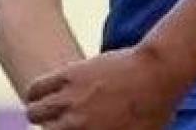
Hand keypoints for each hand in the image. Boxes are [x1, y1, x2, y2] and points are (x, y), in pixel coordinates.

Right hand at [24, 44, 183, 129]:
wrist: (160, 71)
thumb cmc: (156, 107)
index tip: (69, 127)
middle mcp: (76, 124)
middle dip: (52, 129)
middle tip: (62, 124)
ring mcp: (70, 100)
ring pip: (34, 112)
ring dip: (40, 114)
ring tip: (48, 111)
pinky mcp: (69, 75)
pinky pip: (36, 88)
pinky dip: (35, 93)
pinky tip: (40, 95)